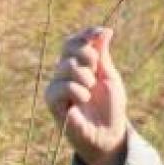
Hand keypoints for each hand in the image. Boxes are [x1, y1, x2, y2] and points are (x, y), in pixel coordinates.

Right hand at [44, 27, 128, 164]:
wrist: (108, 133)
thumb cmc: (111, 107)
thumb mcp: (109, 77)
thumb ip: (103, 55)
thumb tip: (104, 31)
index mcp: (79, 64)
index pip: (75, 41)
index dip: (87, 34)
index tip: (104, 32)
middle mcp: (65, 72)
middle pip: (70, 47)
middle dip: (89, 55)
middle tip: (96, 73)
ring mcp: (57, 85)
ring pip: (67, 66)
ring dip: (86, 78)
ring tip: (90, 92)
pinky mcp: (52, 101)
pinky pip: (63, 86)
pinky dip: (78, 92)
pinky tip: (83, 102)